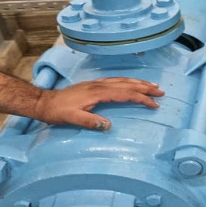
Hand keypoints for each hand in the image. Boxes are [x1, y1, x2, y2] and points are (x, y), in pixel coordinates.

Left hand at [30, 77, 163, 129]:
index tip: (154, 104)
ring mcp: (96, 83)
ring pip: (123, 80)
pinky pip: (116, 80)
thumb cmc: (58, 112)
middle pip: (128, 84)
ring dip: (139, 82)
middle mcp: (100, 85)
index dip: (141, 98)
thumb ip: (90, 122)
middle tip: (161, 91)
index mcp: (98, 93)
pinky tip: (131, 83)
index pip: (125, 94)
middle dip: (146, 88)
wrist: (44, 102)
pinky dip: (128, 81)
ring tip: (152, 85)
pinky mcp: (93, 85)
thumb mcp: (72, 119)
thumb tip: (109, 125)